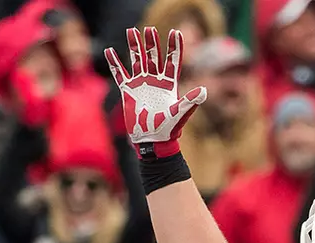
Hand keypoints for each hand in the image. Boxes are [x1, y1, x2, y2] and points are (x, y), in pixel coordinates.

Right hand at [104, 28, 206, 158]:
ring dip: (134, 46)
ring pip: (137, 60)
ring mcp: (141, 84)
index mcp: (169, 84)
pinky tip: (109, 50)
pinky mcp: (128, 91)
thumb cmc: (168, 129)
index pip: (173, 61)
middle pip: (154, 56)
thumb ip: (190, 101)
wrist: (152, 140)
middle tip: (149, 29)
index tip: (176, 31)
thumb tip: (205, 90)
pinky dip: (115, 62)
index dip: (175, 46)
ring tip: (131, 30)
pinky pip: (120, 73)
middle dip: (152, 42)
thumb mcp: (180, 113)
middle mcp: (155, 81)